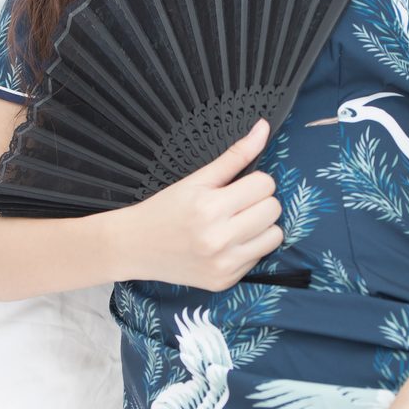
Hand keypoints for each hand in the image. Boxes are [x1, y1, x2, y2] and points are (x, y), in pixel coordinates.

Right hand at [122, 117, 282, 288]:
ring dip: (261, 227)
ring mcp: (223, 264)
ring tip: (236, 224)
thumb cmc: (164, 209)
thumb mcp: (196, 179)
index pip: (265, 184)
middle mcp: (219, 239)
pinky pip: (260, 257)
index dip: (254, 181)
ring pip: (275, 236)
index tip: (237, 187)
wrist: (133, 247)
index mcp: (210, 207)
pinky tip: (226, 244)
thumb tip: (263, 128)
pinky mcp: (225, 281)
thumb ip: (234, 155)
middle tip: (236, 204)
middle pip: (273, 209)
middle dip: (259, 202)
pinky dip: (249, 248)